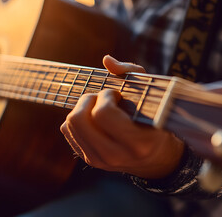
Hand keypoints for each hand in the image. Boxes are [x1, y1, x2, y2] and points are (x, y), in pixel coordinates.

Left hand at [60, 55, 183, 178]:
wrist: (154, 157)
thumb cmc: (153, 119)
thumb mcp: (152, 95)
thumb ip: (132, 72)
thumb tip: (107, 60)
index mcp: (136, 143)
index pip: (103, 114)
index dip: (105, 96)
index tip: (116, 94)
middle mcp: (115, 156)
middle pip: (79, 119)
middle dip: (88, 100)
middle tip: (103, 98)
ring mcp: (99, 160)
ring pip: (69, 124)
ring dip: (81, 107)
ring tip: (99, 107)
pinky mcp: (88, 159)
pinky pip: (66, 130)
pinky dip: (76, 118)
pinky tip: (93, 118)